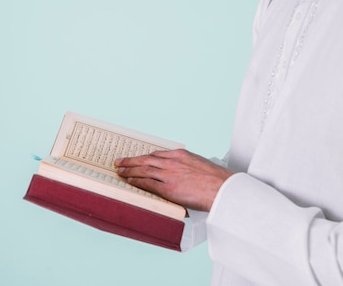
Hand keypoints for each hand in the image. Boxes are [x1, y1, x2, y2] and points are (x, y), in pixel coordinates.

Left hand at [115, 149, 233, 211]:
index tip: (137, 158)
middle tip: (119, 162)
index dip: (145, 157)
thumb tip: (183, 175)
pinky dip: (137, 182)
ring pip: (143, 170)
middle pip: (146, 159)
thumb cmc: (216, 180)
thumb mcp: (200, 166)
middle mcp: (172, 162)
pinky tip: (130, 182)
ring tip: (120, 172)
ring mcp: (169, 175)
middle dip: (131, 161)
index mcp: (180, 155)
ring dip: (130, 171)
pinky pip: (148, 184)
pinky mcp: (168, 188)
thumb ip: (188, 167)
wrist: (223, 189)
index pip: (157, 155)